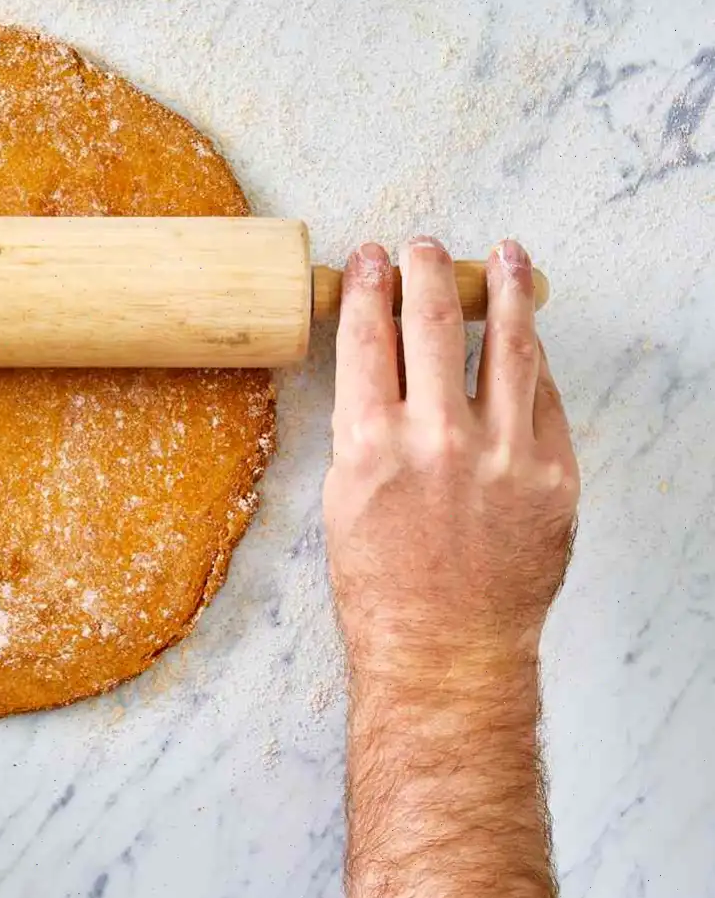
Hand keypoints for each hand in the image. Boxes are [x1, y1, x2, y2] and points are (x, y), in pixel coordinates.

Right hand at [323, 237, 578, 679]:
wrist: (444, 649)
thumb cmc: (382, 587)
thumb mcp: (343, 498)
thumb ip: (363, 428)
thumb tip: (380, 368)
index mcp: (371, 444)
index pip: (366, 337)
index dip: (366, 287)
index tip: (368, 260)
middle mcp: (437, 439)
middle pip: (431, 323)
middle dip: (424, 271)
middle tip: (421, 247)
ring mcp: (504, 455)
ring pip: (508, 345)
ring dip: (504, 291)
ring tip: (505, 257)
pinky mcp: (554, 475)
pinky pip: (544, 399)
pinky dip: (533, 363)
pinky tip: (527, 341)